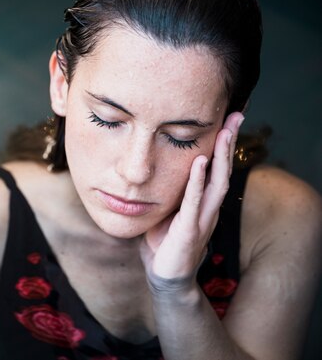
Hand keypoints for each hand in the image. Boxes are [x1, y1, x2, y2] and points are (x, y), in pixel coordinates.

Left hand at [140, 112, 244, 291]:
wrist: (164, 278)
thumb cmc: (164, 242)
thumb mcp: (167, 210)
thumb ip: (170, 191)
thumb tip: (155, 166)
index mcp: (203, 202)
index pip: (217, 168)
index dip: (223, 144)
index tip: (227, 117)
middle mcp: (208, 208)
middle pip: (224, 169)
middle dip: (230, 142)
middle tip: (237, 114)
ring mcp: (202, 219)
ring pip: (217, 182)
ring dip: (221, 156)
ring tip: (225, 132)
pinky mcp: (189, 230)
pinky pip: (195, 202)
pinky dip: (198, 181)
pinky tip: (200, 162)